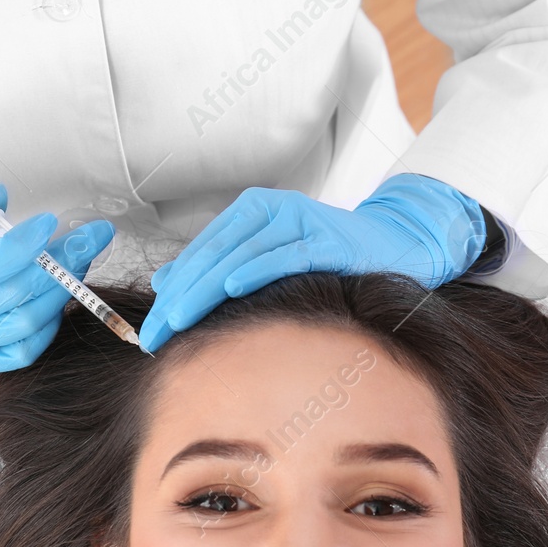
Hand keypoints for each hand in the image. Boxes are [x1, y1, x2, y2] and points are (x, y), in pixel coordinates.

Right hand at [0, 184, 114, 383]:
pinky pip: (17, 354)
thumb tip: (0, 196)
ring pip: (22, 328)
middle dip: (62, 264)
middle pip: (12, 298)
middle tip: (92, 235)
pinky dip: (45, 328)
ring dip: (61, 294)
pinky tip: (57, 300)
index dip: (23, 248)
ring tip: (80, 262)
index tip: (50, 222)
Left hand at [137, 173, 486, 352]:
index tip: (149, 330)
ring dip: (203, 290)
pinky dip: (255, 270)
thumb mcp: (270, 256)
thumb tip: (166, 285)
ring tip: (176, 320)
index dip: (170, 292)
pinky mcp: (326, 238)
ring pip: (238, 256)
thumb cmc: (331, 255)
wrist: (398, 242)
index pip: (200, 254)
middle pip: (212, 256)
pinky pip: (284, 255)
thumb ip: (222, 266)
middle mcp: (270, 211)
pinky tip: (230, 288)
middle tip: (152, 336)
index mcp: (252, 212)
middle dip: (178, 298)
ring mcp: (298, 221)